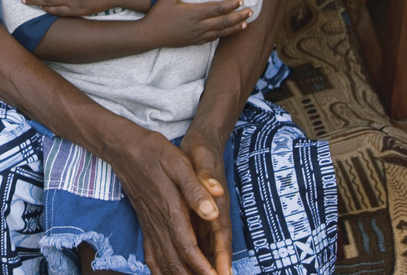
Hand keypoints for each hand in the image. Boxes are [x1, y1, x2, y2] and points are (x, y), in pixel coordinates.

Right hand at [106, 121, 221, 274]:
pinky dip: (159, 269)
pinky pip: (151, 254)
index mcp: (171, 209)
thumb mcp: (179, 162)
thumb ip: (195, 188)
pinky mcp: (145, 223)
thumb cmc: (154, 152)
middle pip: (176, 261)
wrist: (123, 148)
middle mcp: (159, 222)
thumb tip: (213, 212)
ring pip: (163, 261)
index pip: (188, 248)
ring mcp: (150, 225)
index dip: (202, 267)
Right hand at [144, 0, 250, 47]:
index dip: (231, 5)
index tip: (241, 1)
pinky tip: (226, 33)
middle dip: (239, 16)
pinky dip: (222, 35)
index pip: (218, 8)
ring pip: (221, 32)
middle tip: (250, 12)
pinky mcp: (194, 42)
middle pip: (224, 21)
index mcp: (195, 13)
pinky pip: (212, 39)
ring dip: (234, 28)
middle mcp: (199, 25)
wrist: (150, 35)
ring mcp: (197, 35)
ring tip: (244, 24)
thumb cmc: (159, 14)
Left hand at [181, 127, 233, 274]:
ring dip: (203, 265)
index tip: (222, 273)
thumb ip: (207, 177)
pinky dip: (194, 256)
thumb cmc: (202, 153)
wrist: (203, 144)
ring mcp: (206, 217)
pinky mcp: (196, 215)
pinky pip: (196, 240)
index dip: (222, 255)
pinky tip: (184, 267)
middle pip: (216, 248)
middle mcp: (213, 216)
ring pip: (206, 248)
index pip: (222, 235)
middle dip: (214, 267)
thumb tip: (216, 190)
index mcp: (216, 205)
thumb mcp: (203, 161)